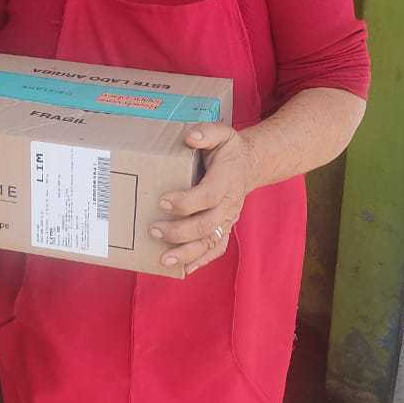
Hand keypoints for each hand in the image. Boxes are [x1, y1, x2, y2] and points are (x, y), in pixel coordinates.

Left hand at [149, 122, 252, 275]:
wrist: (249, 165)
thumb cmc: (228, 150)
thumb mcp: (221, 133)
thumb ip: (207, 132)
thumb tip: (190, 137)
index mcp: (227, 180)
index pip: (207, 196)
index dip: (186, 202)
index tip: (162, 201)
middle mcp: (229, 204)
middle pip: (206, 225)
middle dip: (179, 231)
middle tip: (153, 230)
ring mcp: (228, 220)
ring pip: (210, 243)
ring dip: (187, 253)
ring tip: (164, 259)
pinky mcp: (225, 229)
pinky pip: (215, 250)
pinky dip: (200, 262)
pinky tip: (182, 270)